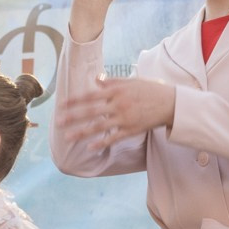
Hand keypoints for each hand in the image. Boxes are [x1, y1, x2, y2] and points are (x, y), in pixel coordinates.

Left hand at [57, 76, 175, 151]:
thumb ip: (112, 82)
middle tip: (58, 122)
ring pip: (99, 126)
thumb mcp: (131, 81)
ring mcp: (124, 118)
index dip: (75, 101)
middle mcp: (118, 104)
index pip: (90, 96)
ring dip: (82, 132)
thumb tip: (95, 80)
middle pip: (91, 111)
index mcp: (116, 90)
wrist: (171, 102)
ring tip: (68, 137)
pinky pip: (114, 137)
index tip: (61, 105)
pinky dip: (101, 143)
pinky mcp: (132, 129)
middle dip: (73, 117)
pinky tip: (89, 148)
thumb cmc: (150, 89)